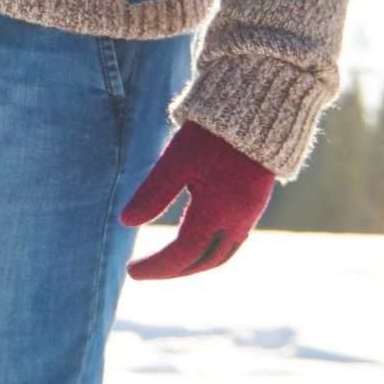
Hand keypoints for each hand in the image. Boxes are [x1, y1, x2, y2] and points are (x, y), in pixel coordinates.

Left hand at [119, 124, 275, 279]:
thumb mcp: (175, 161)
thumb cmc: (211, 135)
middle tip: (143, 271)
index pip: (181, 254)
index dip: (155, 266)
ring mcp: (248, 215)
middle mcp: (236, 221)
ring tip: (166, 264)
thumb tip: (125, 223)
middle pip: (201, 261)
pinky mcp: (254, 206)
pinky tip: (194, 244)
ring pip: (220, 256)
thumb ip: (152, 194)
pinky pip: (232, 244)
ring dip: (192, 265)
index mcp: (215, 212)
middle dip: (171, 270)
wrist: (258, 112)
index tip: (130, 271)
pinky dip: (210, 253)